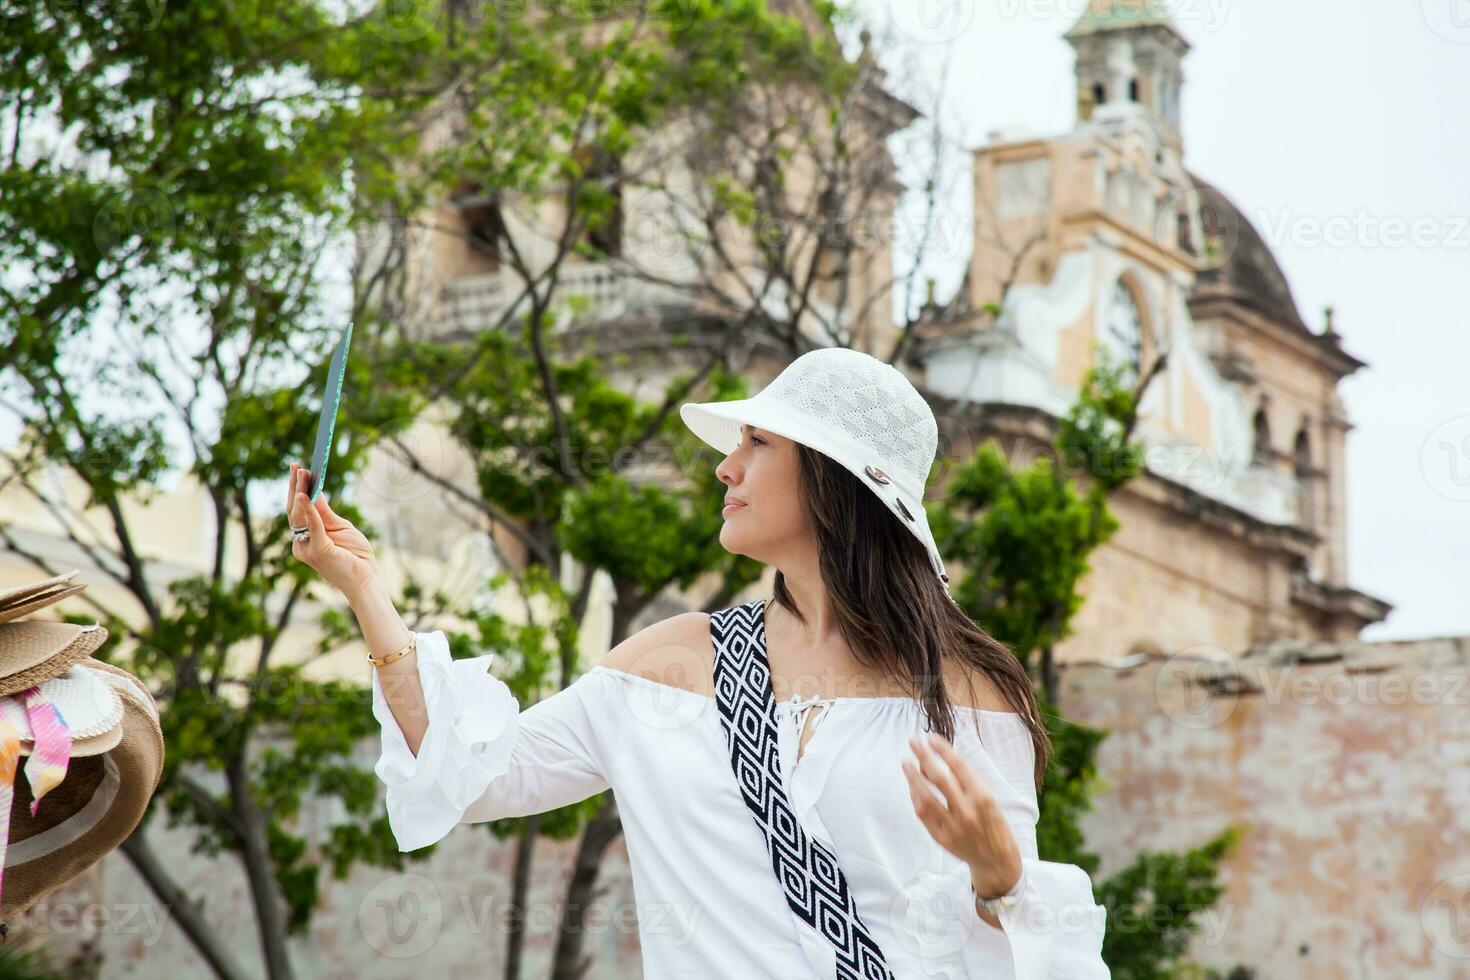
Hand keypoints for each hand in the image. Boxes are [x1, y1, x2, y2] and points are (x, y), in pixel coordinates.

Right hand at [286, 461, 379, 599]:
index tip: (298, 469)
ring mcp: (306, 549)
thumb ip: (325, 512)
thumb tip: (314, 489)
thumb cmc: (356, 556)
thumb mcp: (340, 528)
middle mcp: (301, 544)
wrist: (366, 581)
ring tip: (302, 472)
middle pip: (294, 510)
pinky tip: (305, 494)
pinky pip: (312, 526)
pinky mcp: (318, 551)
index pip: (296, 510)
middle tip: (296, 465)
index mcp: (306, 538)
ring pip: (299, 515)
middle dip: (294, 486)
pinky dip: (309, 510)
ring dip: (300, 491)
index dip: (296, 489)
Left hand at [903, 732, 1022, 899]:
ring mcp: (953, 827)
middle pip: (939, 778)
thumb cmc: (992, 823)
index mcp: (983, 798)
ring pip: (925, 798)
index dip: (943, 749)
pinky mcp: (942, 838)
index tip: (931, 737)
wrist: (996, 860)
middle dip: (924, 756)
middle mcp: (968, 812)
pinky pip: (923, 815)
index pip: (959, 766)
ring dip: (913, 778)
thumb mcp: (986, 799)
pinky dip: (916, 797)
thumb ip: (962, 782)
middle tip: (913, 741)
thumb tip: (930, 764)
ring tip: (906, 763)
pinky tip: (913, 786)